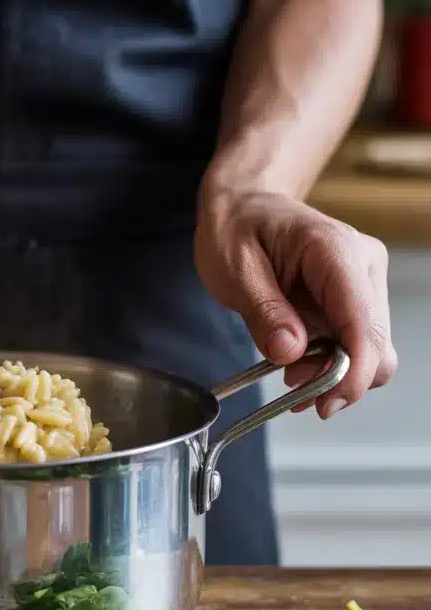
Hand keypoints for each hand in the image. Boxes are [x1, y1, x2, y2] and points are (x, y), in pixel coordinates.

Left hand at [194, 191, 396, 417]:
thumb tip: (290, 352)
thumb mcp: (234, 270)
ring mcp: (363, 283)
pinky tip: (297, 362)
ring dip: (332, 374)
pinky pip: (354, 345)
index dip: (352, 371)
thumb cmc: (236, 228)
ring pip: (370, 351)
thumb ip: (264, 312)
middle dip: (338, 378)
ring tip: (287, 371)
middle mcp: (362, 266)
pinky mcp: (354, 300)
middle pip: (375, 344)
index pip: (362, 322)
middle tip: (292, 387)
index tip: (325, 402)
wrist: (243, 206)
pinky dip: (329, 364)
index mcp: (335, 251)